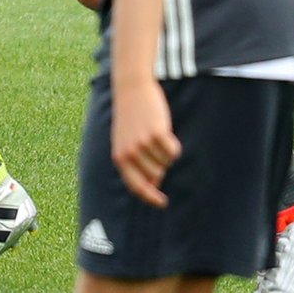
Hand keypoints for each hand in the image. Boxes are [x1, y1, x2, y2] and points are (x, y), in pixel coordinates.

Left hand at [109, 76, 178, 206]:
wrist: (132, 89)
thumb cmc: (130, 117)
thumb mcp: (126, 142)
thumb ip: (135, 165)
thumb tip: (154, 186)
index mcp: (119, 158)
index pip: (136, 186)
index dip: (150, 197)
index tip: (162, 203)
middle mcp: (130, 153)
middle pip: (156, 175)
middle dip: (160, 165)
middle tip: (155, 146)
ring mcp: (144, 144)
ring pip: (166, 163)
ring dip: (165, 152)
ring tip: (156, 135)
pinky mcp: (157, 133)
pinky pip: (173, 152)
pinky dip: (174, 145)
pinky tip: (165, 132)